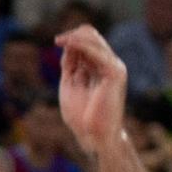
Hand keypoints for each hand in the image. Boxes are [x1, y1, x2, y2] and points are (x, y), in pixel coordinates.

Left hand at [56, 25, 126, 155]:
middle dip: (73, 35)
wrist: (92, 136)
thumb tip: (67, 45)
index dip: (72, 38)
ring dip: (75, 38)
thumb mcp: (71, 83)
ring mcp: (114, 68)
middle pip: (93, 36)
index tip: (57, 42)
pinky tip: (69, 45)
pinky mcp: (115, 73)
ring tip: (59, 41)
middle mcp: (108, 65)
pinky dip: (82, 46)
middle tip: (57, 40)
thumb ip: (70, 64)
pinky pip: (97, 52)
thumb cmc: (81, 115)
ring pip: (96, 40)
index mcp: (99, 68)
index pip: (89, 42)